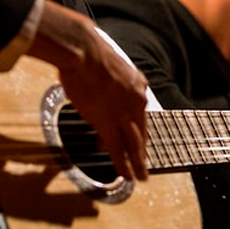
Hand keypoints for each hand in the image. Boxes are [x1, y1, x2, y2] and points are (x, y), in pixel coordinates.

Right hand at [29, 0, 150, 181]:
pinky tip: (126, 176)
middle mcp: (136, 101)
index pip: (138, 110)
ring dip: (137, 162)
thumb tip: (91, 79)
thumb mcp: (105, 63)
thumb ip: (104, 76)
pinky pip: (118, 150)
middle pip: (141, 130)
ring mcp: (124, 114)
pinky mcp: (109, 125)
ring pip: (134, 144)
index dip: (134, 125)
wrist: (85, 52)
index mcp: (136, 84)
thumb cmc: (87, 51)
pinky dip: (123, 165)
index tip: (132, 135)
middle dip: (142, 148)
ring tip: (141, 177)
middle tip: (145, 164)